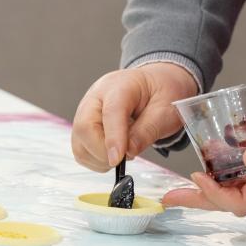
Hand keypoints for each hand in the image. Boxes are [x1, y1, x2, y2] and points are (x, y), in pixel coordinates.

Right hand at [71, 62, 196, 171]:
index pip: (110, 113)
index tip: (118, 160)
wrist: (153, 85)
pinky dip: (96, 160)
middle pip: (84, 128)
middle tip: (126, 156)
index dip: (113, 138)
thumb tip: (129, 151)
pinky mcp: (82, 128)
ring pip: (79, 144)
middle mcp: (95, 97)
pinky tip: (114, 152)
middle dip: (103, 151)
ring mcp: (85, 112)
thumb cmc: (159, 93)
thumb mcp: (166, 110)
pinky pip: (81, 152)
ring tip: (123, 152)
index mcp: (119, 86)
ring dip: (100, 158)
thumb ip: (148, 130)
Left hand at [163, 99, 245, 215]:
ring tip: (181, 188)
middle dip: (200, 200)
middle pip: (231, 203)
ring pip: (237, 193)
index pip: (240, 201)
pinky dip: (226, 178)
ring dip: (209, 190)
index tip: (196, 176)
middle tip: (169, 199)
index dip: (215, 192)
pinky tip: (212, 170)